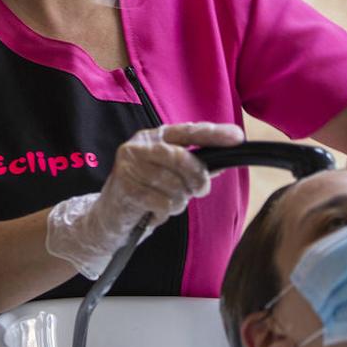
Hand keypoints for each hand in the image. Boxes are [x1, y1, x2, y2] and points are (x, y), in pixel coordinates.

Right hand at [45, 121, 244, 278]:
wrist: (108, 215)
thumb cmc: (144, 191)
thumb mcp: (169, 175)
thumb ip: (193, 166)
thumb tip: (222, 162)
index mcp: (153, 137)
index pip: (188, 131)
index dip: (214, 134)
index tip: (238, 137)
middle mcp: (139, 146)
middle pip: (181, 158)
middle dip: (198, 178)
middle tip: (200, 190)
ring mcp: (129, 166)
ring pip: (174, 184)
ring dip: (179, 201)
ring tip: (168, 203)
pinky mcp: (124, 188)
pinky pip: (163, 202)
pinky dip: (166, 212)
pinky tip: (156, 211)